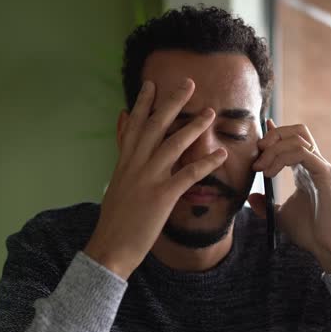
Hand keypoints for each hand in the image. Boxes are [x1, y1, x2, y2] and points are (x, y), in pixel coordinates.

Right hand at [84, 79, 226, 278]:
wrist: (110, 247)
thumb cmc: (116, 218)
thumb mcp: (116, 180)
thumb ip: (123, 150)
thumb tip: (122, 121)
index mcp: (125, 162)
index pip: (134, 126)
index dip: (144, 103)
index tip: (153, 83)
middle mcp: (135, 165)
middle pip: (155, 127)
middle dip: (172, 103)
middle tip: (188, 83)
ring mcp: (148, 180)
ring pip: (172, 145)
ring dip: (193, 127)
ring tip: (210, 113)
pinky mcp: (162, 197)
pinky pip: (187, 175)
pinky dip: (205, 163)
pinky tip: (220, 155)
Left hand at [248, 119, 330, 272]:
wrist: (328, 247)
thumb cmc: (310, 233)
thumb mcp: (280, 216)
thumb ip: (266, 205)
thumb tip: (251, 196)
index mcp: (305, 170)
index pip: (292, 140)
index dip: (274, 134)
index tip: (256, 143)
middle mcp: (315, 164)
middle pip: (297, 130)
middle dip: (273, 136)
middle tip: (257, 155)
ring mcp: (321, 167)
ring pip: (297, 138)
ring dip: (273, 149)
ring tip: (260, 169)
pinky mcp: (325, 173)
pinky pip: (302, 152)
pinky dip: (282, 158)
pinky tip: (270, 174)